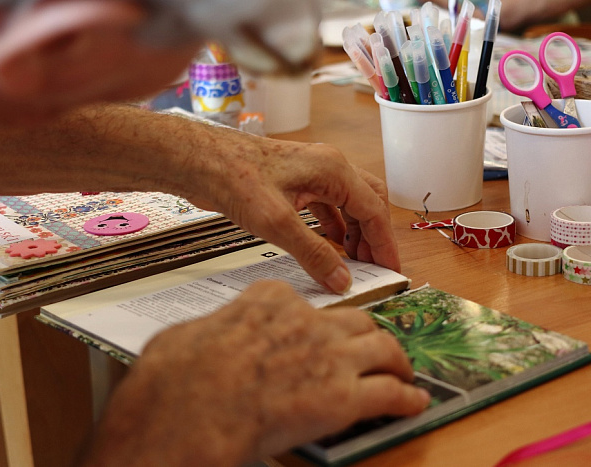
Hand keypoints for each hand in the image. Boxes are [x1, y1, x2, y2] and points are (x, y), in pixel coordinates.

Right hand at [82, 282, 429, 466]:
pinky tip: (414, 403)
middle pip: (354, 319)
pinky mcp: (344, 396)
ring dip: (396, 361)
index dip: (313, 321)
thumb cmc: (177, 378)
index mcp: (269, 300)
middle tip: (370, 348)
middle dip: (364, 335)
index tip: (316, 331)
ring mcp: (330, 355)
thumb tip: (206, 339)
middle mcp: (307, 321)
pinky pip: (390, 393)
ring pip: (383, 347)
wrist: (189, 411)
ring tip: (402, 372)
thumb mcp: (187, 335)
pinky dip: (406, 398)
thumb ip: (212, 331)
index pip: (301, 302)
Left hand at [183, 132, 400, 293]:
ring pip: (347, 205)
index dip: (385, 244)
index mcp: (333, 169)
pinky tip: (328, 247)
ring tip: (353, 264)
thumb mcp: (277, 223)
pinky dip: (333, 228)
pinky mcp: (293, 182)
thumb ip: (314, 254)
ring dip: (354, 233)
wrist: (199, 160)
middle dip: (374, 237)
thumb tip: (341, 280)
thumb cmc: (234, 178)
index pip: (374, 210)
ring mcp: (310, 173)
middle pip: (367, 203)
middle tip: (374, 269)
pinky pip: (325, 205)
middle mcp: (328, 167)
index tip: (391, 270)